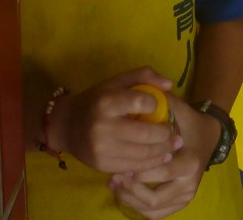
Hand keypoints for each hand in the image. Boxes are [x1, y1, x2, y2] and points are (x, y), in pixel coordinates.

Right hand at [60, 68, 181, 174]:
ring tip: (173, 146)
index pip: (141, 102)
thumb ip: (144, 76)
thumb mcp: (117, 81)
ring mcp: (101, 148)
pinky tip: (160, 157)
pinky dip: (150, 164)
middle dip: (165, 134)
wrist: (67, 125)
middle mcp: (102, 126)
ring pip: (142, 154)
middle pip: (145, 134)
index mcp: (107, 101)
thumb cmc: (97, 99)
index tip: (159, 107)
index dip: (155, 104)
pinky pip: (132, 167)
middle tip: (175, 134)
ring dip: (162, 151)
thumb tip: (169, 85)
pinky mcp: (102, 165)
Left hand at [110, 95, 219, 218]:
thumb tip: (139, 96)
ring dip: (130, 199)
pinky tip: (123, 192)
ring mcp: (186, 196)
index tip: (121, 163)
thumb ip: (161, 103)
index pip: (162, 171)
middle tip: (113, 175)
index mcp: (190, 161)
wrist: (208, 136)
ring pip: (152, 209)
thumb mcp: (178, 108)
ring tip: (114, 184)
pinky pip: (155, 214)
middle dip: (130, 189)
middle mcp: (190, 183)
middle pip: (154, 198)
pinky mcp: (180, 202)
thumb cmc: (189, 122)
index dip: (140, 171)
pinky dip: (137, 206)